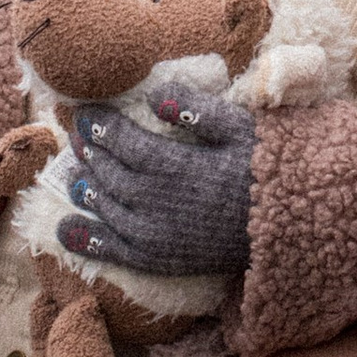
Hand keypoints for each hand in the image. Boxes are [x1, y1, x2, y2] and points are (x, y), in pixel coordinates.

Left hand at [56, 87, 254, 280]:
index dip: (99, 125)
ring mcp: (154, 236)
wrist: (291, 229)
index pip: (122, 141)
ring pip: (107, 206)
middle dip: (90, 151)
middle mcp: (155, 203)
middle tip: (77, 135)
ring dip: (88, 186)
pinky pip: (114, 250)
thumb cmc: (268, 171)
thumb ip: (197, 110)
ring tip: (77, 171)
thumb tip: (153, 94)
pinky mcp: (160, 261)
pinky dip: (86, 238)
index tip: (84, 111)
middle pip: (109, 173)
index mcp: (173, 166)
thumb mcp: (242, 128)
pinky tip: (66, 227)